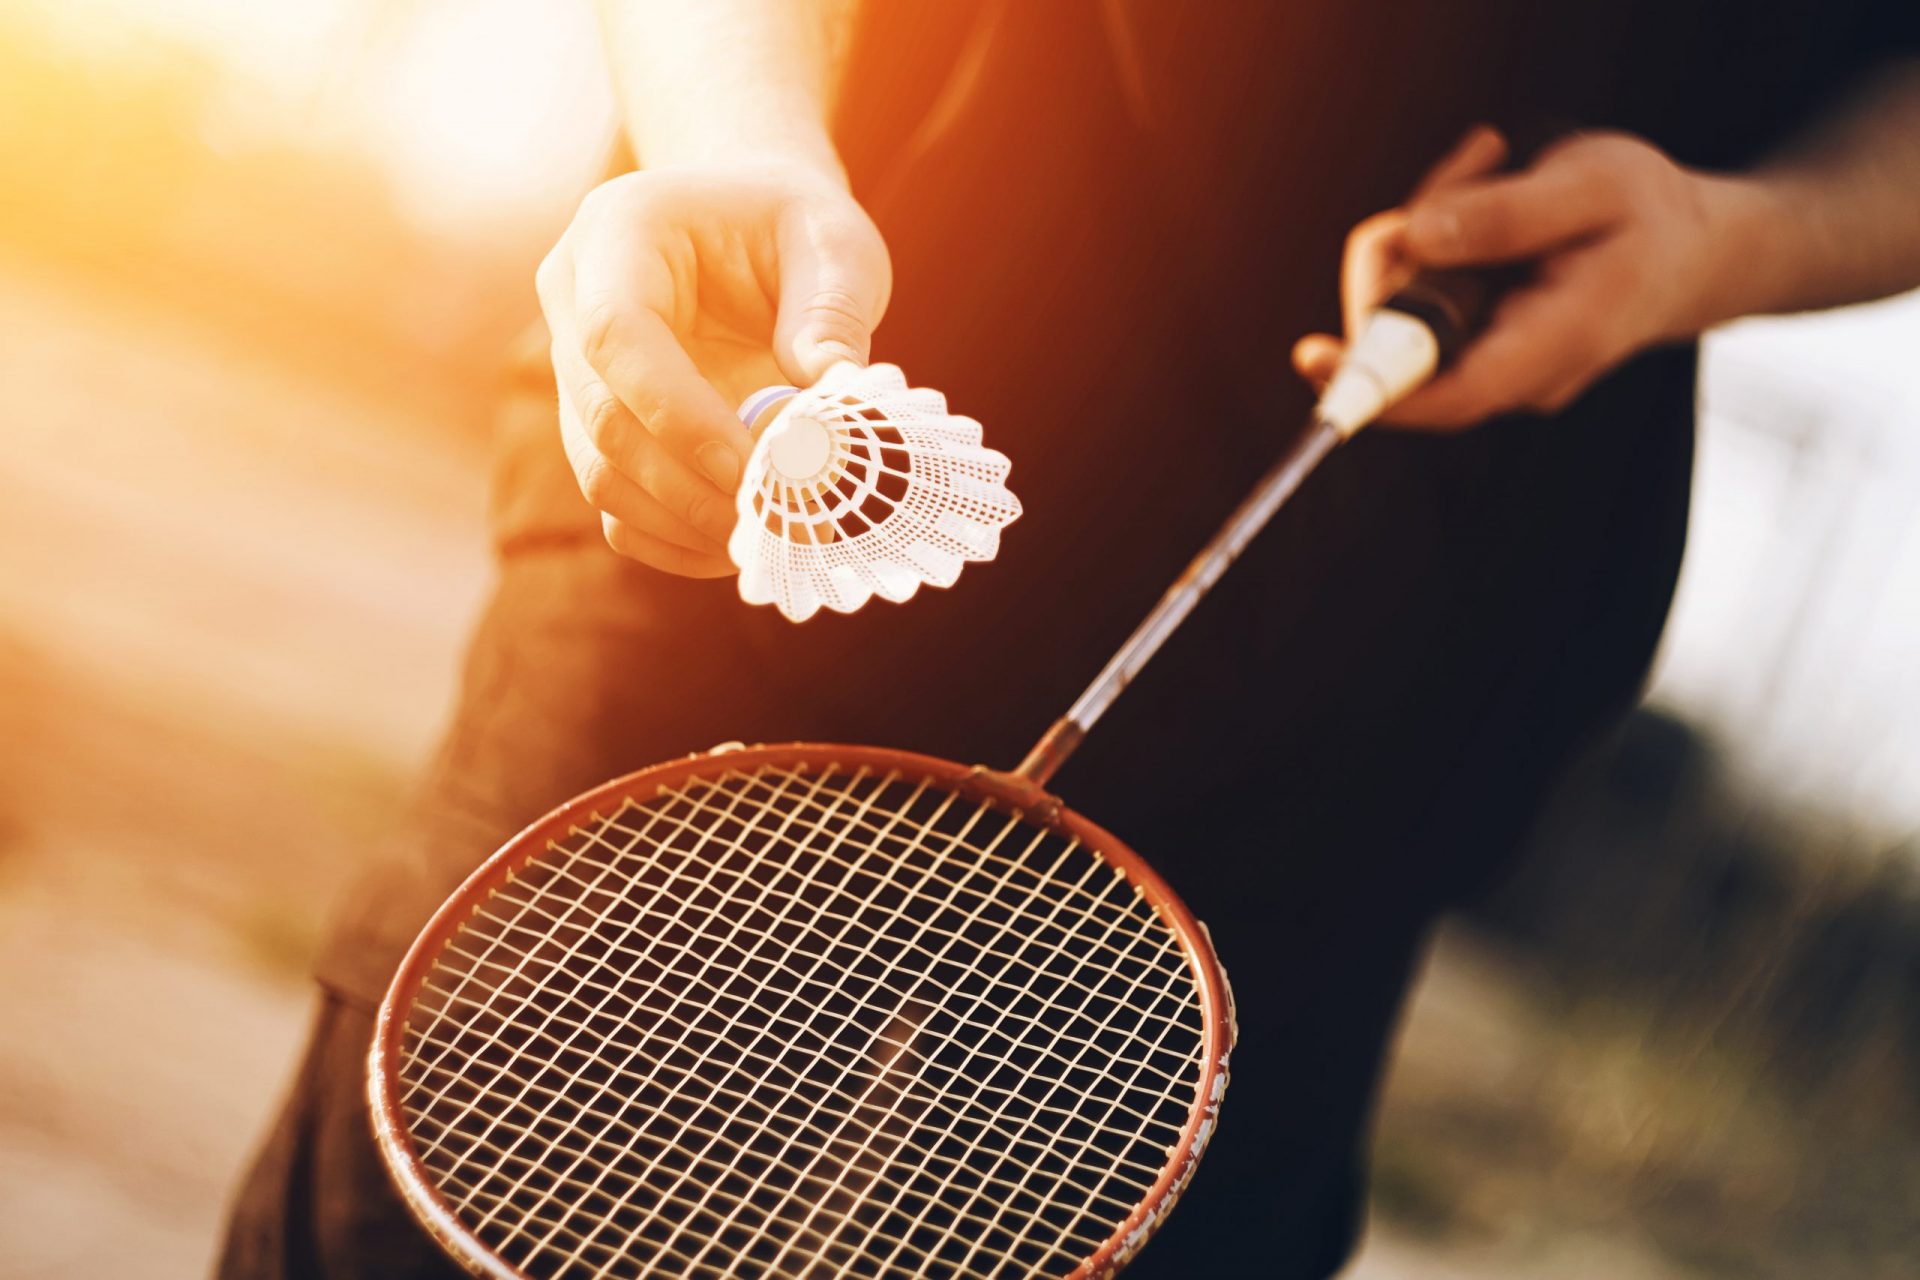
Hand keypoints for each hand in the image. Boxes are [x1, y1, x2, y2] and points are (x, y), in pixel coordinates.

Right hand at [536, 161, 890, 573]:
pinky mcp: (596, 422)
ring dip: (680, 523)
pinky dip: (669, 540)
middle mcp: (574, 299)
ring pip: (599, 470)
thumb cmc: (794, 224)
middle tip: (774, 521)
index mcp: (620, 233)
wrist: (755, 222)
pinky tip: (734, 549)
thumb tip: (831, 395)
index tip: (751, 466)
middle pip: (602, 416)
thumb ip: (832, 312)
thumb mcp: (834, 244)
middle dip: (687, 486)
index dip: (677, 412)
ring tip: (766, 540)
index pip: (618, 333)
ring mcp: (576, 368)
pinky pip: (613, 501)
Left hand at [1294, 125, 1769, 429]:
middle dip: (1406, 248)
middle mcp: (1517, 374)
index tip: (1315, 360)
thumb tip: (1415, 240)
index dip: (1375, 383)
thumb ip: (1508, 216)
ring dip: (1423, 231)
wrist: (1691, 254)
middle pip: (1408, 338)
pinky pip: (1419, 301)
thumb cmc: (1650, 216)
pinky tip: (1484, 196)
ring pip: (1405, 311)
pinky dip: (1432, 242)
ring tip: (1493, 166)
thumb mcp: (1595, 186)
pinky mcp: (1473, 345)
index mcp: (1558, 341)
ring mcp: (1493, 365)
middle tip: (1471, 166)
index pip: (1452, 392)